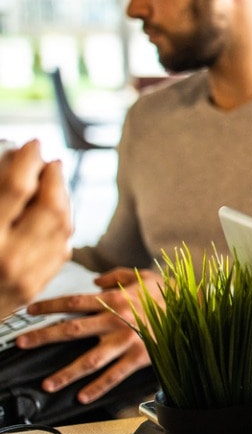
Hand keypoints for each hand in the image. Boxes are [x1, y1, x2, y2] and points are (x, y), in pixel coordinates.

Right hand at [0, 140, 71, 316]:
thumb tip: (7, 162)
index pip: (16, 188)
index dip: (28, 160)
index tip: (32, 144)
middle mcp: (6, 258)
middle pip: (50, 206)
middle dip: (54, 178)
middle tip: (49, 162)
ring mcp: (24, 277)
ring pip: (63, 227)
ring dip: (63, 199)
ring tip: (54, 182)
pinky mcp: (32, 288)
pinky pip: (61, 250)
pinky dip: (62, 226)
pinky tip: (55, 213)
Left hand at [17, 267, 160, 403]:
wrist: (195, 311)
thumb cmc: (169, 293)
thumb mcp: (143, 275)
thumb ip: (116, 276)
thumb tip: (96, 282)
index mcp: (114, 299)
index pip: (72, 302)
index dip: (48, 306)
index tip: (29, 311)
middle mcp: (116, 320)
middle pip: (71, 330)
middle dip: (42, 337)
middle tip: (21, 344)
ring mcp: (127, 341)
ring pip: (89, 360)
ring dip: (66, 373)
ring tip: (48, 384)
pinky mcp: (140, 357)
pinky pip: (115, 375)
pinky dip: (98, 387)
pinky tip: (82, 397)